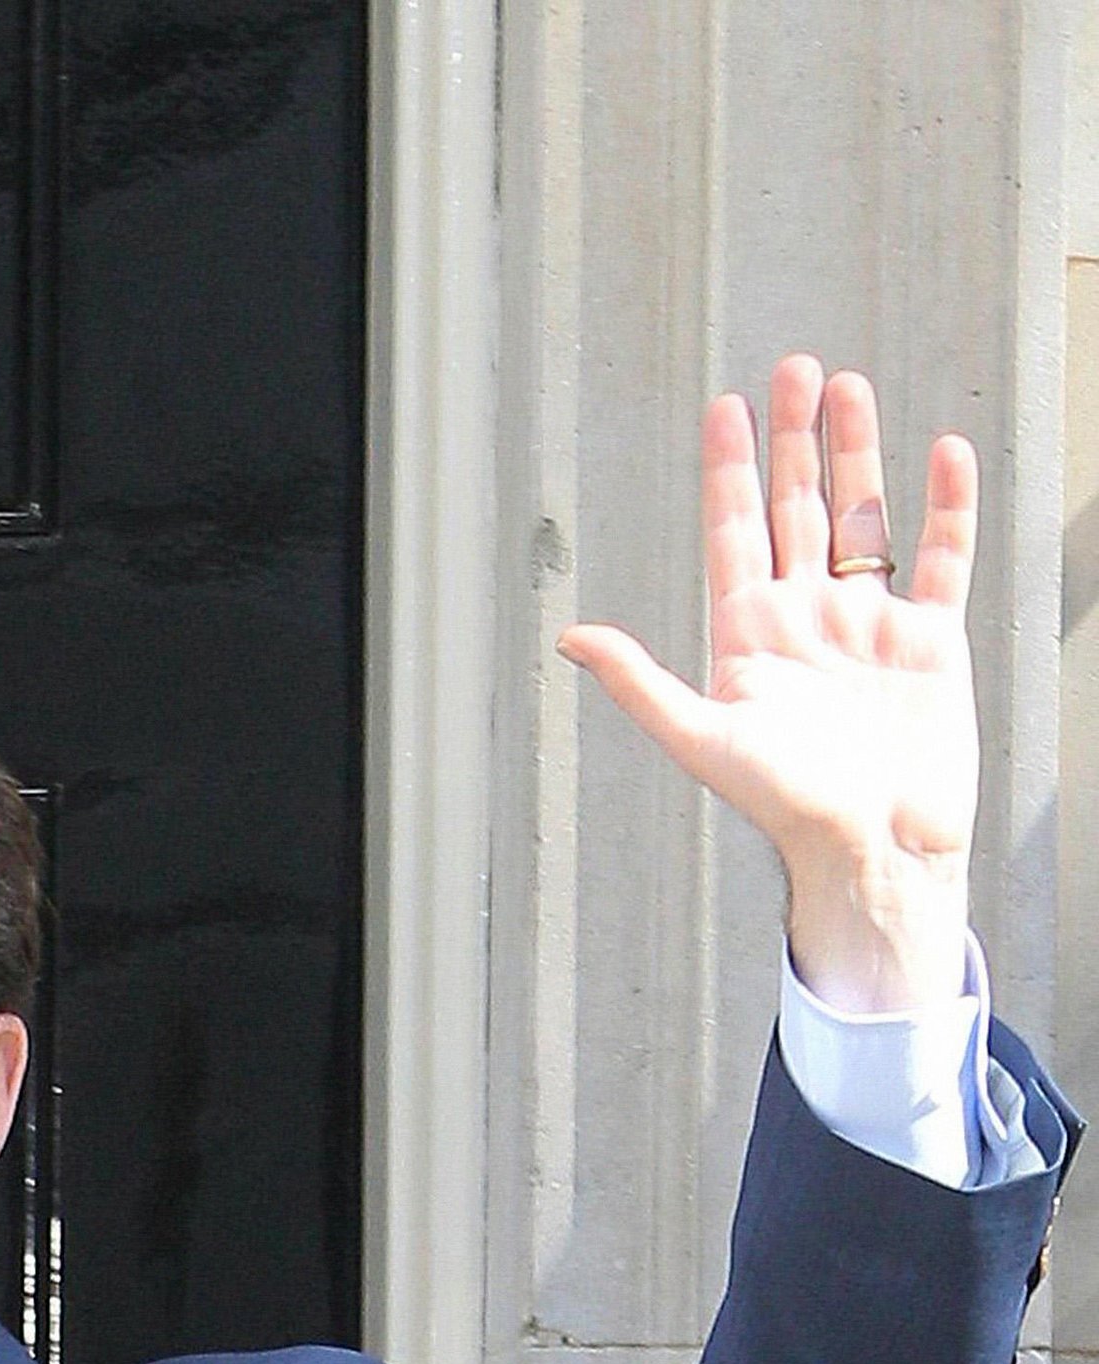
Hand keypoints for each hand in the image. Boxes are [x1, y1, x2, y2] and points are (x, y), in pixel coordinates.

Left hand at [559, 355, 978, 1014]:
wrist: (873, 845)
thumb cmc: (784, 805)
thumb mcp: (701, 738)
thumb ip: (640, 682)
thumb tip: (570, 636)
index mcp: (748, 632)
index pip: (733, 529)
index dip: (730, 468)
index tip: (726, 405)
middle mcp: (806, 616)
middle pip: (797, 507)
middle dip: (794, 439)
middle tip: (793, 367)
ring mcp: (869, 621)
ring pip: (863, 516)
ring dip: (857, 454)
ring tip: (851, 386)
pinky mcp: (931, 638)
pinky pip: (940, 557)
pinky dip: (944, 507)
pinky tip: (943, 454)